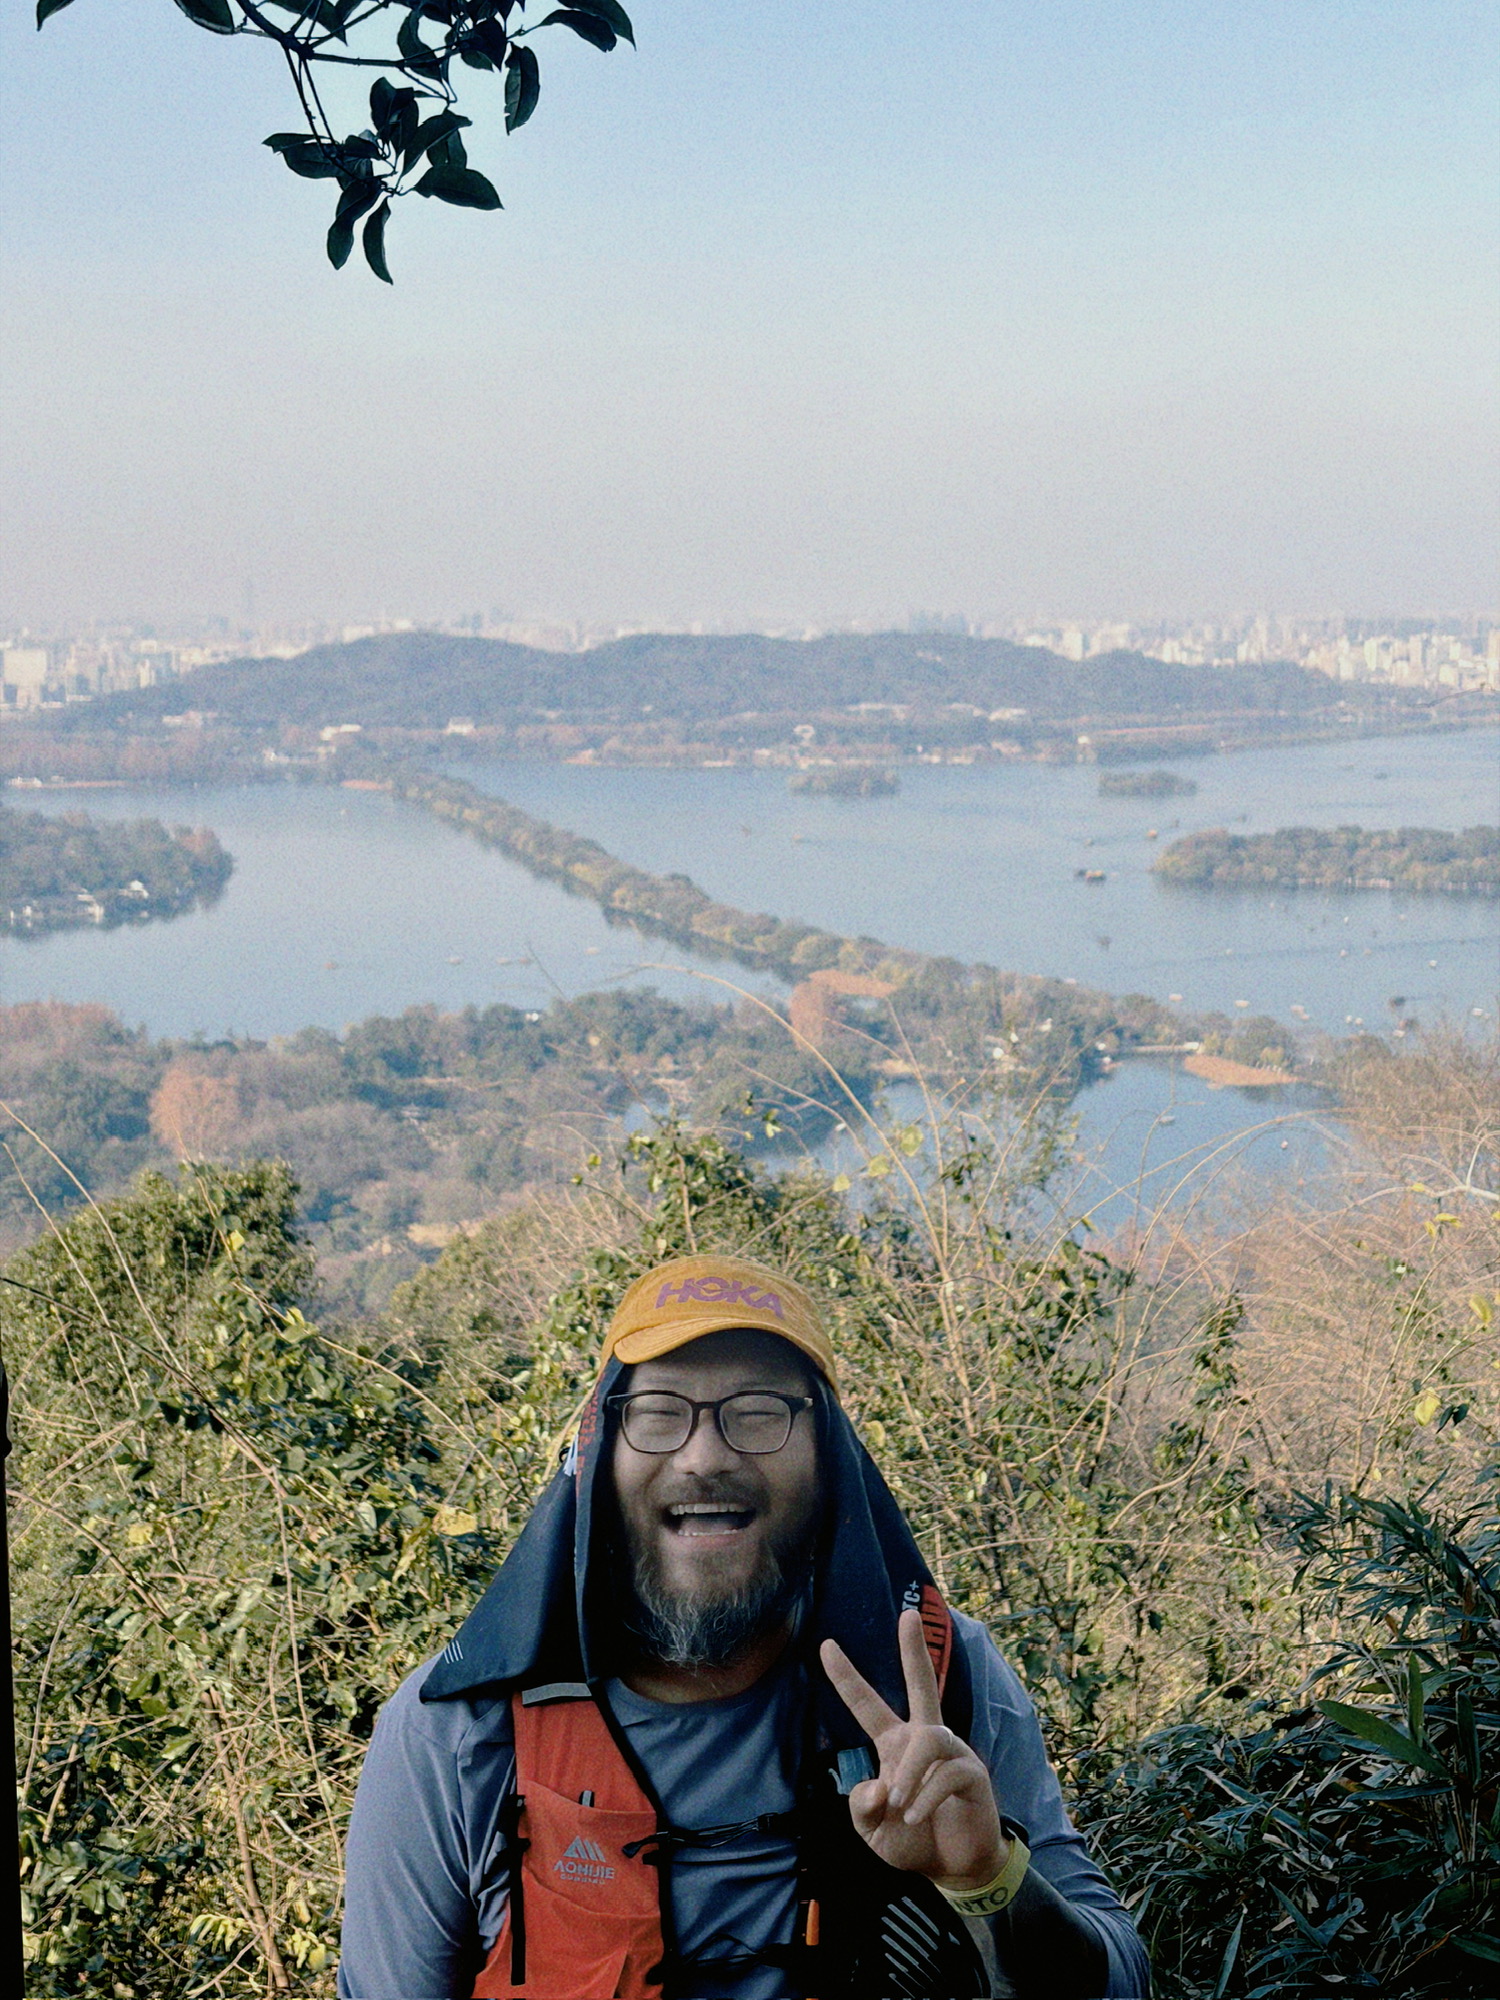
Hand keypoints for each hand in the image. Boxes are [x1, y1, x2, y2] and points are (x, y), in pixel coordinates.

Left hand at [820, 1607, 1005, 1891]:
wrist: (954, 1870)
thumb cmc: (912, 1840)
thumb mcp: (872, 1830)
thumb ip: (861, 1808)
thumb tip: (877, 1785)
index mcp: (894, 1744)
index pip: (866, 1705)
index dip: (846, 1676)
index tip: (825, 1645)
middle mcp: (923, 1738)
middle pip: (922, 1683)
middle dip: (915, 1649)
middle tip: (908, 1613)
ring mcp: (951, 1752)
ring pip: (928, 1738)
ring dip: (910, 1774)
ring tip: (900, 1805)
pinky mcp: (973, 1773)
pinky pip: (948, 1773)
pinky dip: (926, 1796)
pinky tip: (916, 1815)